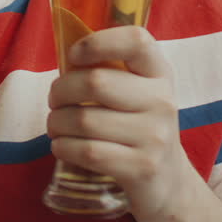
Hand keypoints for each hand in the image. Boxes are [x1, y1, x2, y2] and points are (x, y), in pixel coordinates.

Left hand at [46, 26, 195, 219]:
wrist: (166, 181)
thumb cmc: (136, 126)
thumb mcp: (136, 91)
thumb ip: (109, 69)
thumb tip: (64, 52)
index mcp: (159, 73)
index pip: (136, 40)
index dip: (97, 42)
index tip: (73, 56)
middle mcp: (162, 101)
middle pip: (96, 82)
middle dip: (60, 91)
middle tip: (55, 101)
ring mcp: (155, 136)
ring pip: (84, 120)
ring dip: (56, 122)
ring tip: (56, 125)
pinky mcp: (141, 167)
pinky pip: (87, 151)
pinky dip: (63, 147)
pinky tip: (62, 146)